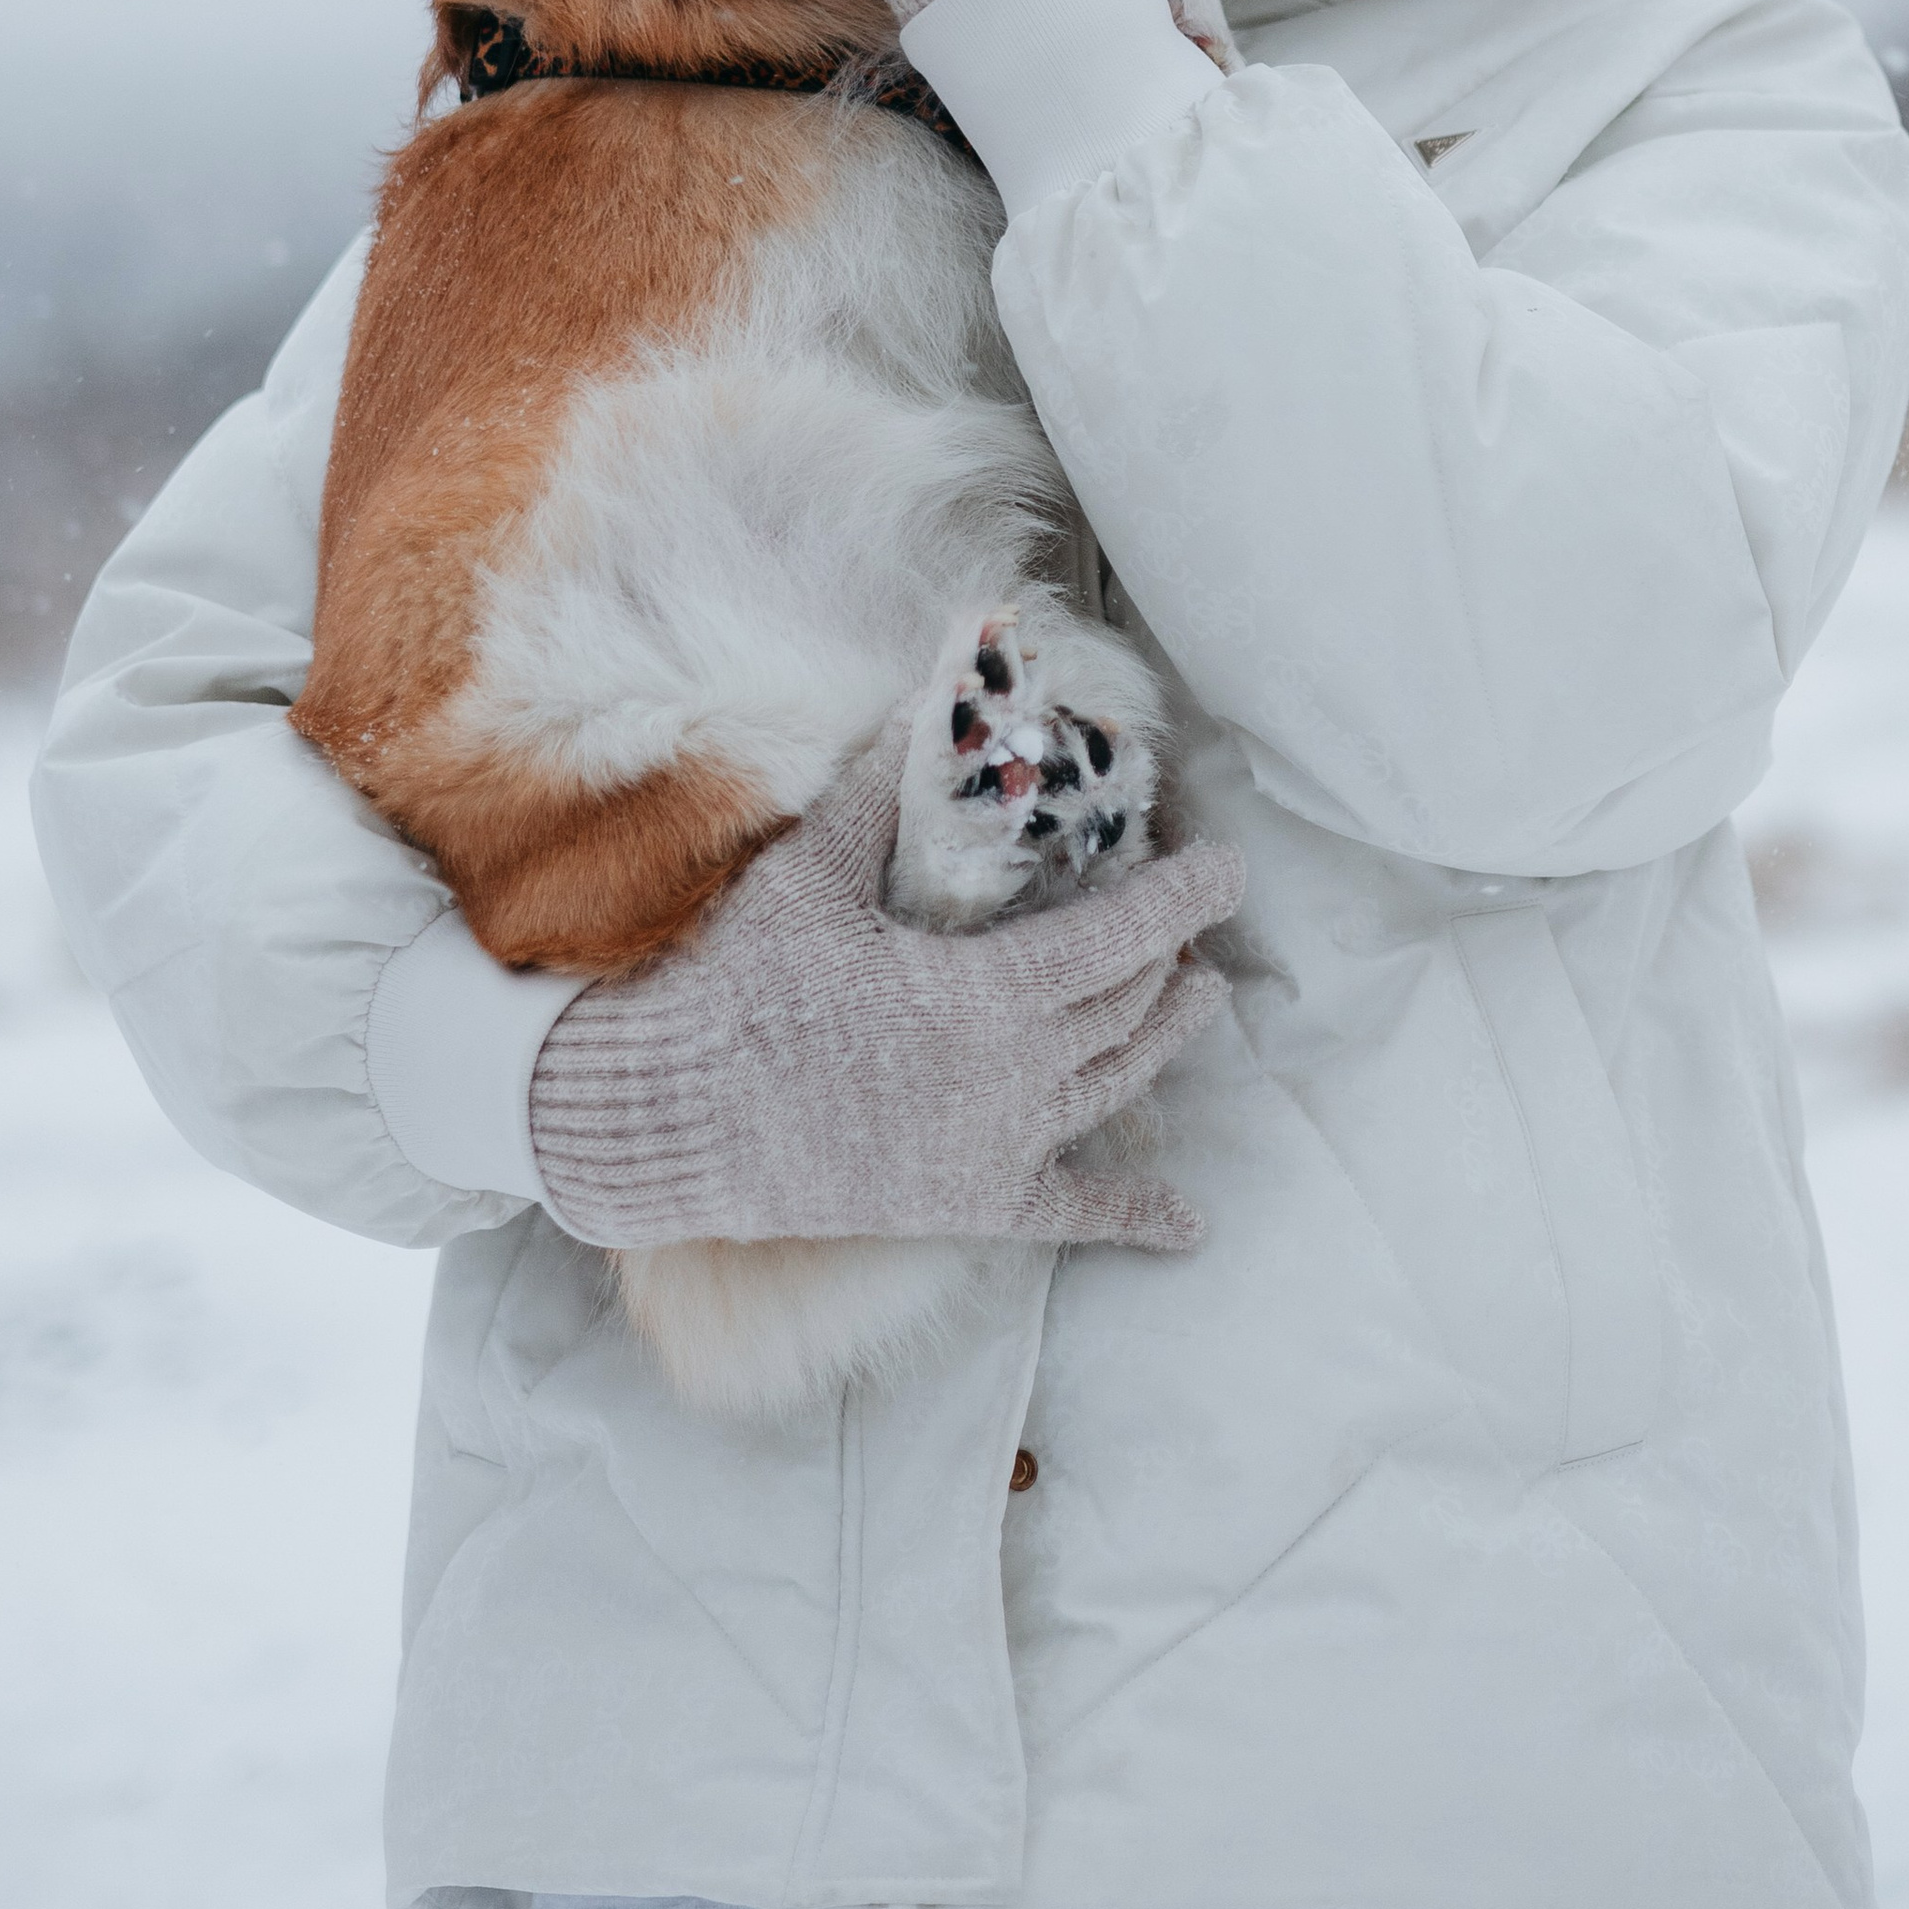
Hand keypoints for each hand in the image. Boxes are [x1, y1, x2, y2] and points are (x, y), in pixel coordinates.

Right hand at [528, 714, 1243, 1252]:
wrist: (679, 1117)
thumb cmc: (746, 986)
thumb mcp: (817, 871)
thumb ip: (887, 781)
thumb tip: (932, 681)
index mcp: (987, 992)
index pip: (1120, 936)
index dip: (1181, 898)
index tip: (1229, 867)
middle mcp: (1014, 1076)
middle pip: (1128, 1007)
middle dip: (1169, 953)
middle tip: (1188, 914)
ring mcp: (998, 1145)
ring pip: (1119, 1085)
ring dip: (1168, 1038)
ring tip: (1201, 998)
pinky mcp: (971, 1202)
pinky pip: (1074, 1212)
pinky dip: (1137, 1215)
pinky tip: (1189, 1227)